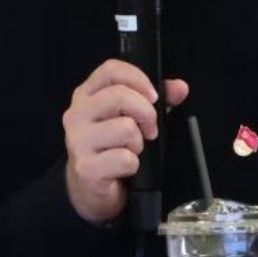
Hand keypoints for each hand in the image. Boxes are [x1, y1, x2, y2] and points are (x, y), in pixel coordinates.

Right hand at [63, 59, 189, 223]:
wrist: (91, 187)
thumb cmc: (112, 145)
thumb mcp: (132, 116)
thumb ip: (158, 99)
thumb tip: (180, 88)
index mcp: (87, 95)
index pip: (110, 69)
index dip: (138, 78)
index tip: (154, 96)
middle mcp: (77, 114)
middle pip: (119, 96)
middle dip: (146, 113)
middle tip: (150, 129)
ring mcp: (78, 141)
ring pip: (125, 128)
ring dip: (139, 142)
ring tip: (132, 149)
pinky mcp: (86, 167)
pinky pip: (125, 158)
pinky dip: (134, 164)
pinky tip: (125, 167)